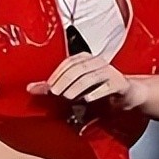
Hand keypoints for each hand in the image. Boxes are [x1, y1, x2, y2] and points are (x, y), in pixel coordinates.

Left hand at [27, 53, 148, 109]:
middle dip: (65, 80)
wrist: (128, 95)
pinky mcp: (121, 83)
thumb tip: (30, 88)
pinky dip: (97, 92)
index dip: (57, 74)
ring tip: (68, 97)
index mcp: (84, 60)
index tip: (47, 87)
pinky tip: (88, 99)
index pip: (68, 63)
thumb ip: (55, 88)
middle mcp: (97, 62)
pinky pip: (108, 86)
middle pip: (78, 68)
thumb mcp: (75, 90)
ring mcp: (109, 71)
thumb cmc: (98, 90)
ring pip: (91, 76)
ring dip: (78, 87)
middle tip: (55, 93)